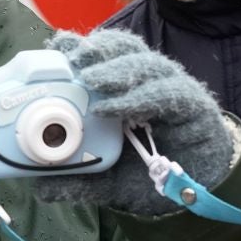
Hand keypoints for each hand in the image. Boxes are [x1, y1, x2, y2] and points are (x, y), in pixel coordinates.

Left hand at [33, 30, 232, 214]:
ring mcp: (173, 90)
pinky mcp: (195, 105)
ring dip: (116, 69)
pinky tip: (113, 108)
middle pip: (125, 50)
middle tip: (72, 57)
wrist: (200, 194)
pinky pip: (168, 93)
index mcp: (126, 89)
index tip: (57, 46)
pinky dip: (138, 98)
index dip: (82, 47)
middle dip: (98, 49)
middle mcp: (149, 82)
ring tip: (89, 78)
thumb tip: (40, 188)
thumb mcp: (108, 181)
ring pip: (146, 65)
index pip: (105, 56)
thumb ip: (79, 180)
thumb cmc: (153, 174)